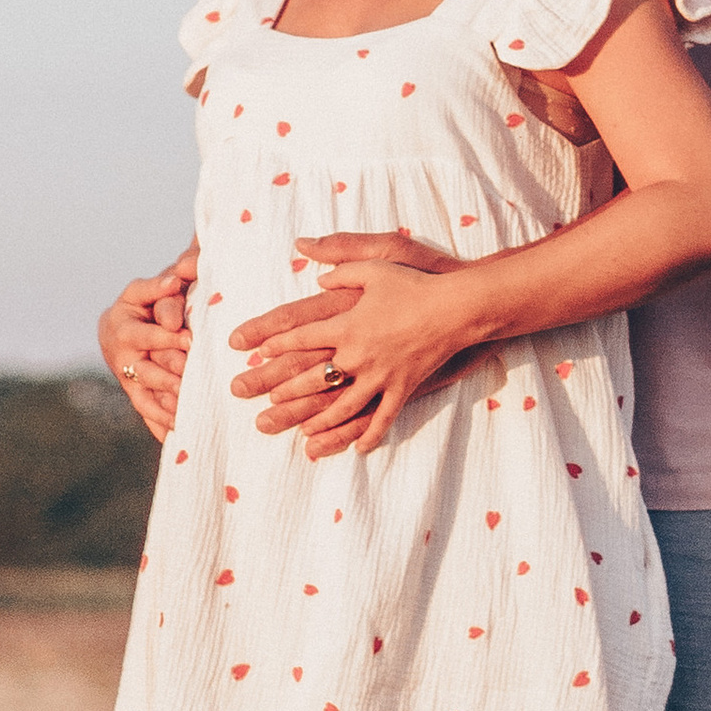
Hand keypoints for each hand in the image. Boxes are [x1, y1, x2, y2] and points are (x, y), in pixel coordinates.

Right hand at [99, 246, 197, 438]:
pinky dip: (160, 423)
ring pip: (146, 394)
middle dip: (169, 377)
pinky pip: (146, 410)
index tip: (190, 341)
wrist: (128, 319)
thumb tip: (179, 277)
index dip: (167, 337)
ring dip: (166, 405)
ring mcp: (126, 375)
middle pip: (146, 369)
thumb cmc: (149, 297)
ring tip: (187, 412)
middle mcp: (120, 352)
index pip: (146, 333)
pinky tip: (177, 434)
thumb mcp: (151, 286)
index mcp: (121, 322)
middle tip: (191, 385)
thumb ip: (164, 282)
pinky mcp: (134, 391)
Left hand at [226, 233, 482, 459]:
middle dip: (284, 389)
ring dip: (318, 419)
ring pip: (342, 405)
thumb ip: (342, 267)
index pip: (301, 336)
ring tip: (300, 431)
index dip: (274, 343)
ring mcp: (380, 376)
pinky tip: (357, 448)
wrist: (456, 307)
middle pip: (312, 376)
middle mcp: (358, 354)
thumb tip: (315, 272)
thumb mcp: (376, 263)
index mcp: (347, 323)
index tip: (254, 352)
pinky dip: (369, 434)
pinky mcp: (402, 388)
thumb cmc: (416, 282)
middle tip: (265, 399)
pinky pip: (383, 417)